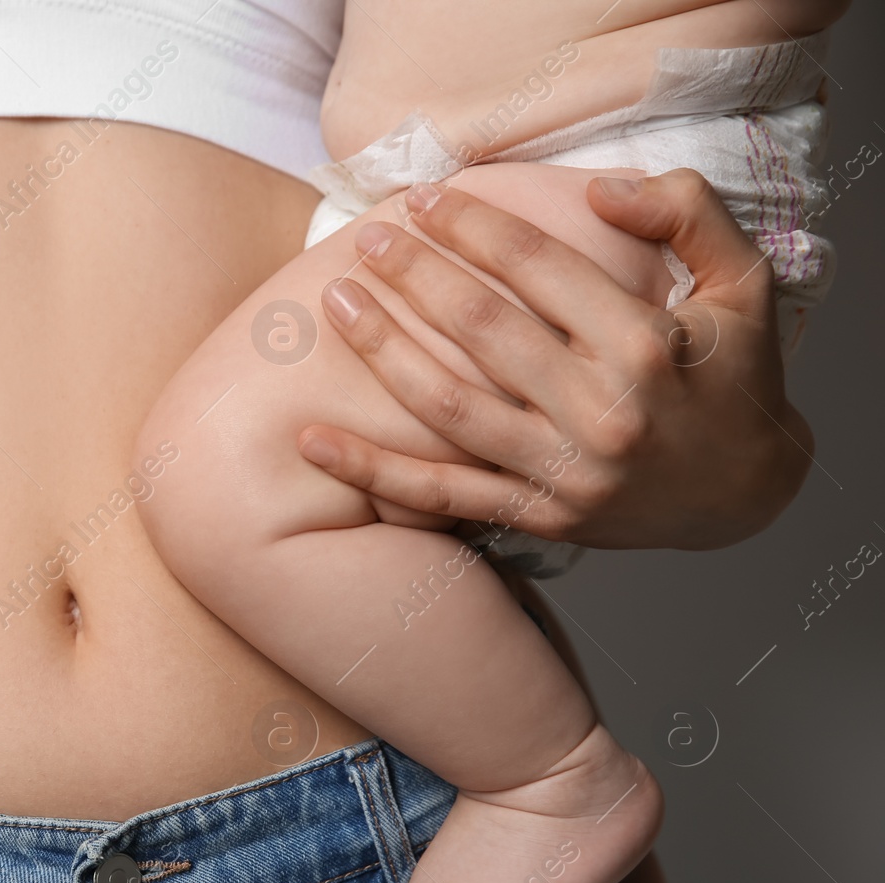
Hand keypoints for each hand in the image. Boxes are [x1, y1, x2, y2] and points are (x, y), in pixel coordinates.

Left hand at [297, 170, 813, 550]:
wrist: (746, 494)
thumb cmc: (735, 377)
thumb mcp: (745, 281)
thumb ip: (687, 214)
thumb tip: (600, 191)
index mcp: (647, 346)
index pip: (541, 269)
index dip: (475, 226)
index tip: (422, 198)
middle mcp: (603, 413)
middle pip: (484, 330)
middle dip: (416, 275)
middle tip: (365, 239)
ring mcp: (565, 472)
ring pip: (451, 407)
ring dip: (384, 352)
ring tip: (336, 303)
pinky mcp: (538, 516)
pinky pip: (441, 493)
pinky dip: (373, 469)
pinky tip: (312, 439)